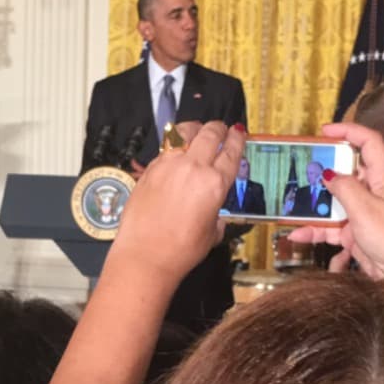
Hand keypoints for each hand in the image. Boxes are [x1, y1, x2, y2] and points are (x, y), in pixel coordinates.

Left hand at [109, 121, 245, 288]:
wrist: (145, 255)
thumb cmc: (178, 250)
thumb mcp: (211, 233)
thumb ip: (216, 214)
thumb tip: (215, 211)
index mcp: (214, 183)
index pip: (231, 151)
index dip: (237, 139)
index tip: (238, 133)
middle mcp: (192, 168)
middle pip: (209, 133)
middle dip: (218, 128)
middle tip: (221, 129)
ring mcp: (168, 165)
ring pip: (184, 131)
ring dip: (194, 128)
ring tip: (197, 131)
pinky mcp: (150, 169)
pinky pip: (166, 148)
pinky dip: (175, 145)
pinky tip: (176, 153)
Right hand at [287, 122, 383, 281]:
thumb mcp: (365, 210)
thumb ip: (344, 188)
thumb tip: (328, 174)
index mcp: (383, 178)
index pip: (369, 143)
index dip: (349, 131)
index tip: (325, 131)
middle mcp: (374, 192)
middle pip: (346, 172)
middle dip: (323, 170)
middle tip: (301, 169)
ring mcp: (365, 214)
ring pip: (335, 202)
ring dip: (314, 205)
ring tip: (291, 205)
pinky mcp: (357, 235)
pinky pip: (331, 228)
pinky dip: (315, 231)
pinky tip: (298, 236)